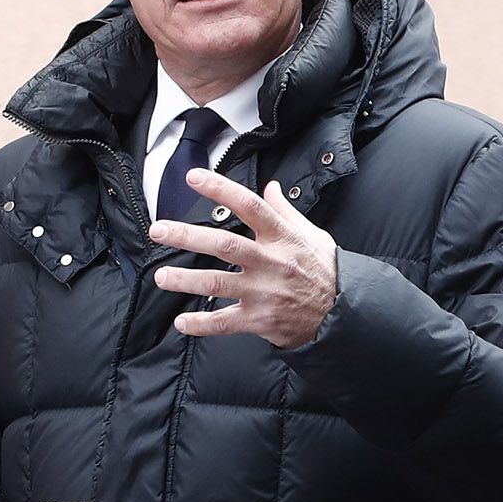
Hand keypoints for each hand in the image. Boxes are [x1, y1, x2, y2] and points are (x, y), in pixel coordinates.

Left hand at [148, 167, 338, 348]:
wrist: (343, 314)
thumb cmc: (326, 272)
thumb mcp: (312, 235)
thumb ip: (286, 212)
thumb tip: (270, 187)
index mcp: (283, 237)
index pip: (249, 206)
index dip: (220, 189)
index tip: (194, 178)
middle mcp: (271, 262)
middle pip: (224, 245)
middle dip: (188, 236)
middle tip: (159, 230)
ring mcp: (264, 292)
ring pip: (217, 283)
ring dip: (186, 279)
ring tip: (161, 276)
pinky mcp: (260, 319)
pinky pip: (225, 322)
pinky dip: (201, 324)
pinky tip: (181, 322)